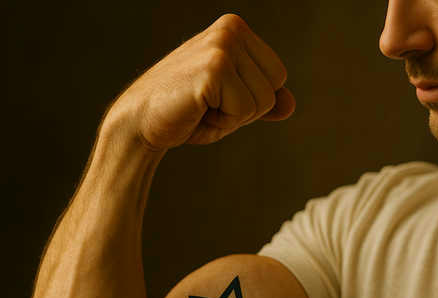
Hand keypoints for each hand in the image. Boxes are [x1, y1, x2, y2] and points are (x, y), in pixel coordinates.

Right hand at [106, 14, 295, 151]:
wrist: (140, 122)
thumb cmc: (186, 111)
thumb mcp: (232, 104)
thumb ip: (262, 100)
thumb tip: (291, 105)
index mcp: (236, 29)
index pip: (278, 76)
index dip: (252, 99)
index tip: (219, 97)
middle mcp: (231, 29)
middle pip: (274, 88)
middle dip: (246, 110)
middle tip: (209, 104)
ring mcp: (222, 46)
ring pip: (263, 102)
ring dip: (233, 117)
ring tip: (201, 107)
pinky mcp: (214, 68)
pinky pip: (245, 111)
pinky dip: (223, 123)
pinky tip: (196, 110)